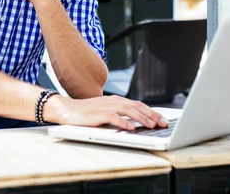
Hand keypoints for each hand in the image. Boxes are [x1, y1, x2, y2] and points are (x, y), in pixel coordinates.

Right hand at [43, 95, 168, 129]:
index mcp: (117, 100)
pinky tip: (131, 128)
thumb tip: (137, 123)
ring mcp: (105, 106)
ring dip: (141, 118)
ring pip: (128, 110)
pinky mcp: (97, 114)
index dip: (152, 112)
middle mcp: (113, 101)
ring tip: (151, 126)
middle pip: (137, 106)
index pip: (138, 104)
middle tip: (163, 123)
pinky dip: (124, 122)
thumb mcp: (106, 112)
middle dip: (152, 115)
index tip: (163, 120)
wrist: (66, 109)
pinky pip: (113, 117)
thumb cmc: (86, 113)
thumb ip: (120, 115)